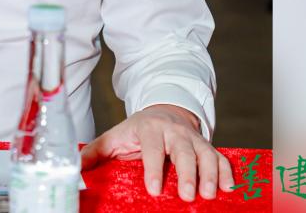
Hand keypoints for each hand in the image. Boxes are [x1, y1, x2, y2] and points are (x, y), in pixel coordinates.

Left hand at [80, 104, 233, 201]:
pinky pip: (221, 157)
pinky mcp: (208, 146)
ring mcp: (194, 138)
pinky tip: (230, 187)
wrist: (164, 110)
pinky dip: (227, 170)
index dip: (153, 168)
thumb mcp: (115, 136)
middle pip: (184, 150)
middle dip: (186, 173)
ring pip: (206, 153)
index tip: (153, 188)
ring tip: (210, 194)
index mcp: (150, 128)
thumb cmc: (138, 130)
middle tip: (186, 194)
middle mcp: (174, 131)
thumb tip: (75, 167)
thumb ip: (96, 152)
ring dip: (210, 174)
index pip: (152, 148)